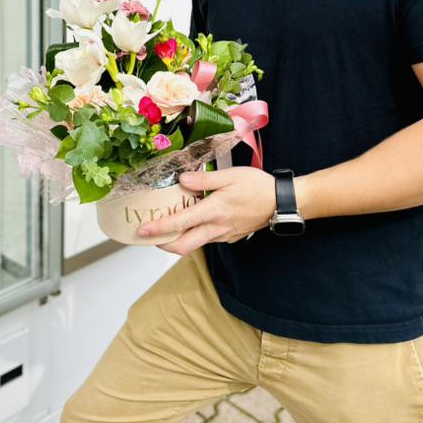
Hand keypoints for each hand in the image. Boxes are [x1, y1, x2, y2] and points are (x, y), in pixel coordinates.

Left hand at [137, 166, 276, 254]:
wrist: (280, 202)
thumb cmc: (257, 187)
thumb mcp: (230, 176)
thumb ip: (204, 180)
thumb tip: (183, 180)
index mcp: (213, 212)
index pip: (180, 224)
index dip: (158, 228)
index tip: (143, 230)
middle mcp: (216, 228)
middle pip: (183, 246)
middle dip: (162, 243)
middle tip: (149, 235)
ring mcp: (223, 235)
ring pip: (194, 244)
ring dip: (178, 238)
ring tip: (167, 224)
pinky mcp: (229, 236)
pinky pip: (206, 239)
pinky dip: (193, 234)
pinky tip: (191, 221)